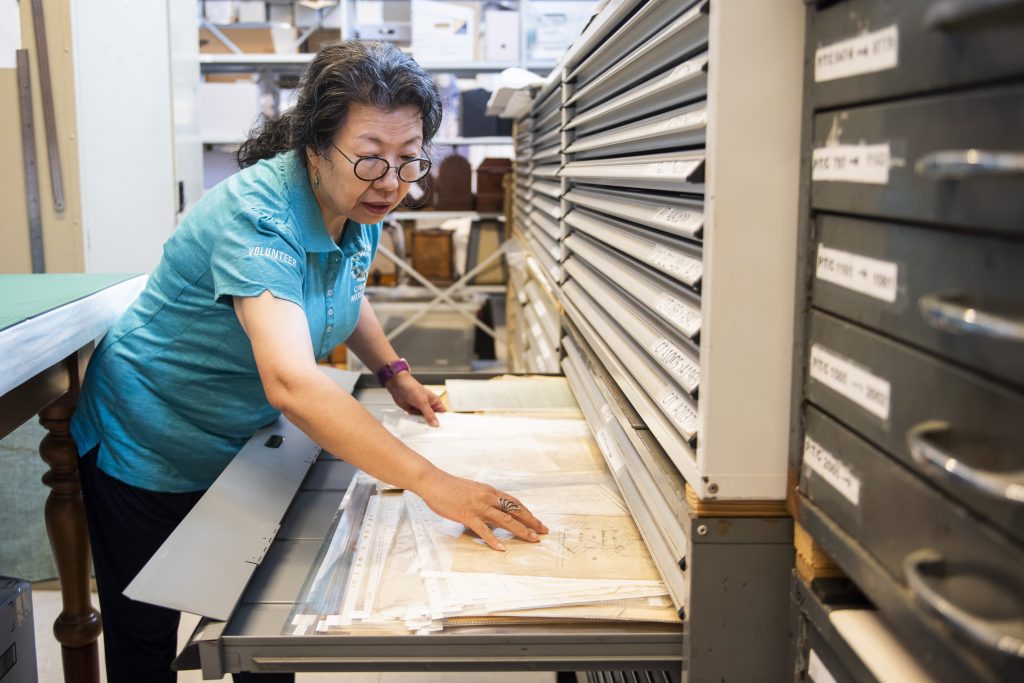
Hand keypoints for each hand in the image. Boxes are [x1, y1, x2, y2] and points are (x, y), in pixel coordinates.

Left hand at [386, 372, 445, 426]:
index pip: (443, 413)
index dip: (444, 421)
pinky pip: (416, 420)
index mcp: (435, 402)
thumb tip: (436, 424)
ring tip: (425, 432)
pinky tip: (416, 428)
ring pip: (425, 420)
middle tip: (434, 434)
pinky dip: (416, 423)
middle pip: (434, 419)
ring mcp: (421, 409)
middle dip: (433, 425)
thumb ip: (429, 414)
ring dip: (424, 425)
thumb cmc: (412, 388)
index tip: (443, 430)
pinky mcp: (413, 411)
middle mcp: (429, 406)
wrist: (398, 386)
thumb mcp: (423, 402)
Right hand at [418, 470, 548, 550]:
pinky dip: (493, 539)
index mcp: (490, 491)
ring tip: (532, 539)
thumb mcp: (472, 490)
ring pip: (505, 519)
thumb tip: (492, 512)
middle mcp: (488, 498)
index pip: (514, 503)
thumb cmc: (450, 487)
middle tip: (543, 531)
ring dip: (520, 530)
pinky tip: (501, 548)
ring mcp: (478, 506)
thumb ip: (484, 500)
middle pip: (515, 510)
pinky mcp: (467, 515)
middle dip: (531, 521)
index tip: (537, 521)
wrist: (433, 481)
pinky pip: (483, 529)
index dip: (528, 512)